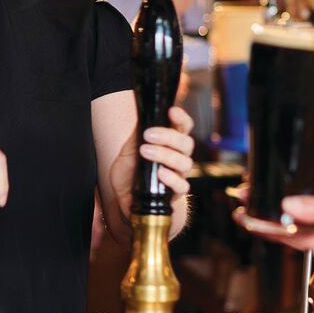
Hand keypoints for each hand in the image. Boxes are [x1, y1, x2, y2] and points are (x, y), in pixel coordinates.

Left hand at [110, 105, 195, 219]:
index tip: (172, 111)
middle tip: (148, 135)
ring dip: (165, 155)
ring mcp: (179, 176)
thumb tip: (141, 116)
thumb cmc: (130, 173)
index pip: (183, 127)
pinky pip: (182, 185)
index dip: (181, 118)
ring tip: (145, 152)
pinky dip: (171, 178)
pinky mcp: (176, 194)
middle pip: (186, 143)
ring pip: (185, 163)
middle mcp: (178, 158)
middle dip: (168, 136)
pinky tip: (160, 173)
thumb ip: (136, 137)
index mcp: (170, 144)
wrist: (126, 202)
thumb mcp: (127, 152)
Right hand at [230, 170, 313, 287]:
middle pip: (293, 201)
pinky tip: (262, 229)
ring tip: (246, 214)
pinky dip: (278, 235)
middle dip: (270, 200)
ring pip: (290, 221)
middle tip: (246, 196)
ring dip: (269, 219)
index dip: (281, 180)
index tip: (260, 179)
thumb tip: (288, 205)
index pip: (302, 180)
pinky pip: (295, 239)